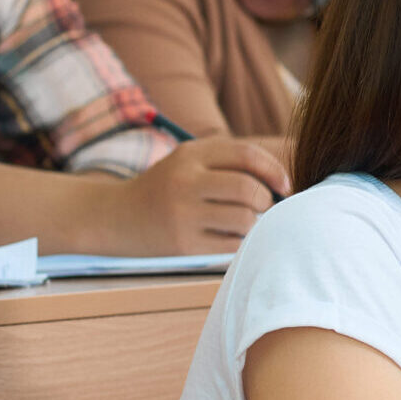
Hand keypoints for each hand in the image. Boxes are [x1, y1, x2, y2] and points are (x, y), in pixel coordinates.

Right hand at [114, 137, 290, 253]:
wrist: (115, 216)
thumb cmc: (167, 188)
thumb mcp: (190, 161)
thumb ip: (231, 163)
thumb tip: (283, 183)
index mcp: (191, 154)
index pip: (247, 156)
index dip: (275, 171)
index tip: (285, 186)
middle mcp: (185, 180)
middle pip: (249, 189)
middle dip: (267, 201)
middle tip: (264, 207)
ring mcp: (182, 213)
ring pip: (245, 220)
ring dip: (254, 223)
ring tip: (243, 222)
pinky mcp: (182, 243)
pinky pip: (232, 244)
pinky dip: (239, 242)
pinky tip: (226, 237)